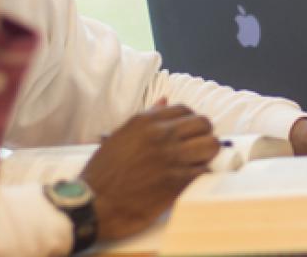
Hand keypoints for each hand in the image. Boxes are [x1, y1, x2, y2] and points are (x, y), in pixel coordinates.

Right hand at [80, 103, 220, 240]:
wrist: (95, 205)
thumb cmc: (102, 174)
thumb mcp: (119, 137)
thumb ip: (145, 119)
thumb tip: (165, 102)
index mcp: (145, 122)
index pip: (185, 110)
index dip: (189, 123)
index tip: (187, 135)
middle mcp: (161, 135)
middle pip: (204, 124)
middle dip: (203, 136)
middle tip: (195, 150)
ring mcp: (172, 157)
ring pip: (211, 146)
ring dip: (207, 155)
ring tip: (196, 165)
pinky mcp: (178, 181)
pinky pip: (205, 171)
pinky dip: (201, 175)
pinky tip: (190, 181)